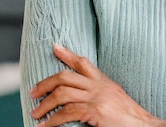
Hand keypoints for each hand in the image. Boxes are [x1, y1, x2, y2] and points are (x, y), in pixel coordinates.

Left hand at [30, 44, 161, 126]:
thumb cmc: (131, 119)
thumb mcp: (116, 101)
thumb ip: (101, 96)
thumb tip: (82, 101)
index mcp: (105, 82)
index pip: (84, 62)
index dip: (68, 54)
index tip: (55, 47)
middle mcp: (100, 86)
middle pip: (66, 76)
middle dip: (46, 83)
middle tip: (33, 92)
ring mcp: (97, 97)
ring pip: (62, 93)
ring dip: (45, 103)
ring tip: (35, 113)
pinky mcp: (95, 110)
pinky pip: (67, 112)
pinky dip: (52, 120)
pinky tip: (45, 126)